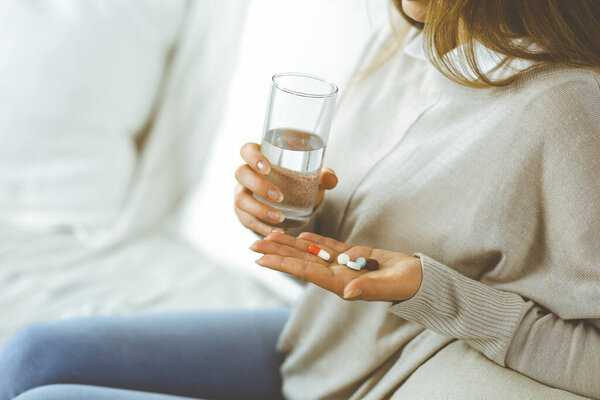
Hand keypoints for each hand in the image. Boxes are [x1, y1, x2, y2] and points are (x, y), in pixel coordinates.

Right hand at [234, 142, 337, 235]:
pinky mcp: (244, 213)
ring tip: (280, 219)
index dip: (253, 157)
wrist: (296, 203)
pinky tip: (276, 231)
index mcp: (260, 157)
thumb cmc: (301, 182)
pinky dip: (261, 227)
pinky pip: (246, 220)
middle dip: (258, 186)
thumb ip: (324, 177)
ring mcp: (242, 193)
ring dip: (259, 210)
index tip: (267, 169)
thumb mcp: (313, 178)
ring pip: (241, 200)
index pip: (247, 150)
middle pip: (241, 174)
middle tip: (279, 197)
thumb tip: (330, 179)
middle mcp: (246, 174)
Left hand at [250, 232, 422, 301]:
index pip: (306, 272)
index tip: (260, 259)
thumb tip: (346, 292)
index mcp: (342, 283)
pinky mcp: (355, 255)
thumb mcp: (390, 286)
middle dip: (277, 253)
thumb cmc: (408, 285)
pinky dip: (314, 241)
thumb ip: (368, 288)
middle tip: (252, 244)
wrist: (421, 279)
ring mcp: (345, 265)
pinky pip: (329, 247)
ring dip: (290, 245)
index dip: (282, 264)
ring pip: (311, 253)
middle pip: (301, 262)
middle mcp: (338, 275)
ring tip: (269, 236)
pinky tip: (299, 236)